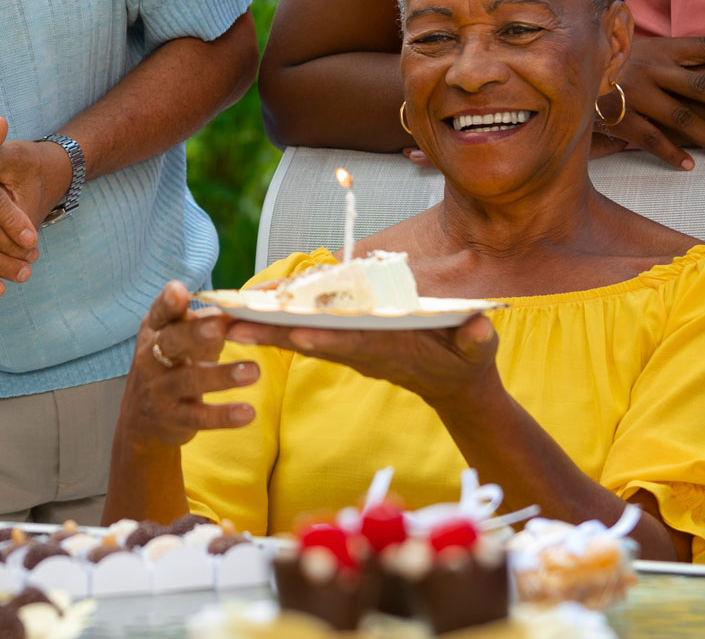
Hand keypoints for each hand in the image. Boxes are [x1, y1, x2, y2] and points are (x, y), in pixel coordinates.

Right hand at [118, 282, 258, 449]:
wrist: (142, 418)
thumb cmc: (170, 366)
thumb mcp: (179, 339)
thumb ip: (206, 322)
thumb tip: (243, 306)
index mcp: (155, 331)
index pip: (160, 313)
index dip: (168, 303)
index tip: (179, 291)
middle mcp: (151, 357)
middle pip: (172, 342)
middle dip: (194, 333)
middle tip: (219, 327)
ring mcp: (161, 389)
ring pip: (189, 380)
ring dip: (222, 375)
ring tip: (254, 371)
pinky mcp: (174, 418)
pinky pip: (200, 416)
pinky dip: (224, 415)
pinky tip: (248, 413)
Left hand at [225, 312, 499, 410]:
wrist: (456, 387)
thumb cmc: (468, 363)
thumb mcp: (478, 351)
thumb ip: (476, 339)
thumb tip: (480, 326)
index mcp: (390, 351)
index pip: (353, 344)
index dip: (326, 338)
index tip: (296, 333)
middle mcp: (362, 351)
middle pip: (313, 340)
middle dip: (273, 333)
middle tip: (232, 327)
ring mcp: (352, 349)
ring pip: (303, 336)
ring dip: (264, 329)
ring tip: (224, 320)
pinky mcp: (347, 345)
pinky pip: (308, 333)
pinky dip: (279, 324)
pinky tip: (249, 315)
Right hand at [604, 37, 704, 170]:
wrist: (560, 70)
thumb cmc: (603, 60)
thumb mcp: (633, 47)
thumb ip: (661, 55)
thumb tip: (697, 59)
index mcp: (659, 48)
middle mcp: (651, 69)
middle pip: (701, 86)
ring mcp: (635, 94)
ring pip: (681, 118)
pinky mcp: (619, 118)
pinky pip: (651, 139)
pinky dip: (671, 153)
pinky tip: (690, 166)